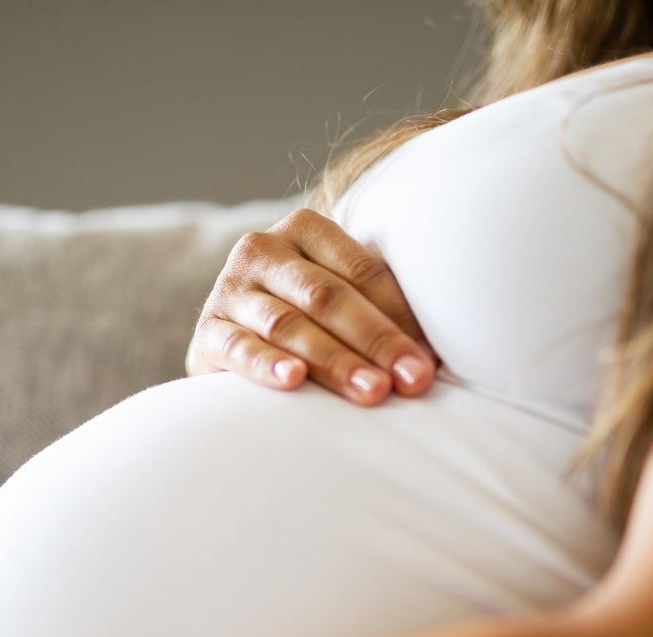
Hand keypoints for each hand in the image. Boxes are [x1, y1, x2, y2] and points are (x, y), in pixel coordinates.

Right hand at [186, 207, 437, 405]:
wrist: (234, 340)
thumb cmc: (309, 322)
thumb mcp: (342, 299)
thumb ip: (383, 309)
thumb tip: (444, 353)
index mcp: (306, 229)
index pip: (362, 271)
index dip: (401, 315)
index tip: (434, 359)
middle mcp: (263, 250)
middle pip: (329, 297)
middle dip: (377, 342)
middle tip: (413, 380)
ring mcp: (230, 289)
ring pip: (290, 325)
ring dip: (336, 361)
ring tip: (372, 392)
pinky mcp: (208, 332)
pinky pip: (239, 348)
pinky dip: (266, 365)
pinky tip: (293, 381)